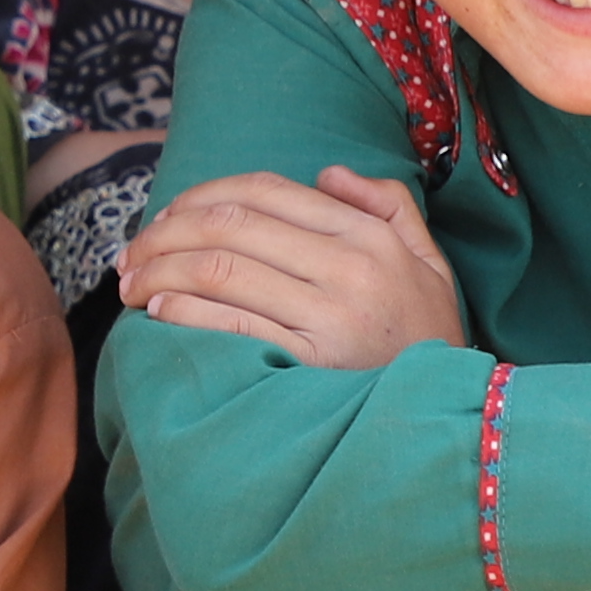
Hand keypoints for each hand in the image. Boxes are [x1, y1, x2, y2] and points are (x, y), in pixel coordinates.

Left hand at [118, 166, 464, 366]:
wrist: (460, 418)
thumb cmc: (429, 338)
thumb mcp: (429, 262)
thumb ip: (389, 206)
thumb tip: (328, 172)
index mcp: (369, 236)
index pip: (267, 192)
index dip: (202, 195)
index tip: (166, 215)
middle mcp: (349, 268)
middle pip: (231, 226)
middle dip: (164, 233)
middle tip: (130, 253)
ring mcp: (330, 317)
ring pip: (219, 270)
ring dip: (159, 271)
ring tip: (131, 284)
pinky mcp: (311, 365)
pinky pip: (230, 324)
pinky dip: (183, 311)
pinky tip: (160, 311)